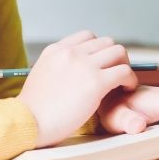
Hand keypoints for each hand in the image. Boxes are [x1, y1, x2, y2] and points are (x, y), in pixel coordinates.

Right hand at [18, 31, 137, 146]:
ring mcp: (84, 65)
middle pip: (107, 42)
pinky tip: (126, 90)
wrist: (28, 122)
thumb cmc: (34, 109)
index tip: (102, 65)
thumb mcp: (42, 76)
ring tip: (122, 83)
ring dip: (124, 66)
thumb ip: (59, 68)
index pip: (88, 37)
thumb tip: (71, 72)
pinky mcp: (96, 82)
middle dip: (115, 57)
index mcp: (56, 49)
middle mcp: (71, 52)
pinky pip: (124, 72)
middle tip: (116, 75)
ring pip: (119, 52)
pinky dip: (130, 80)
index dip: (100, 50)